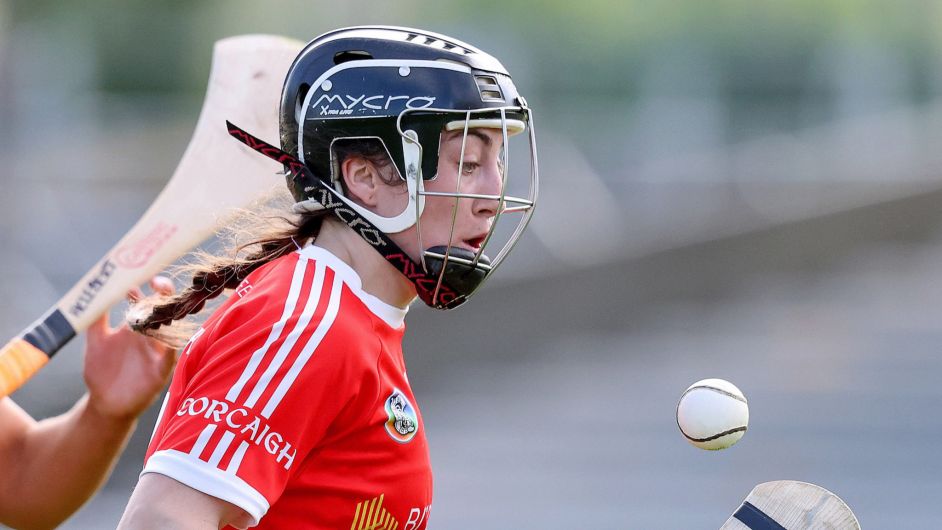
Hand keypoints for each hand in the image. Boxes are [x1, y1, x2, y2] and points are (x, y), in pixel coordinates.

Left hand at [83, 277, 176, 421]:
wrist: (105, 403)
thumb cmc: (102, 371)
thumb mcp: (96, 342)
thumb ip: (96, 320)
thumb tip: (94, 295)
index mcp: (134, 326)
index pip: (143, 300)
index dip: (142, 287)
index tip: (134, 278)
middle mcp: (149, 335)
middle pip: (162, 309)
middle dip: (163, 295)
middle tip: (158, 283)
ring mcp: (156, 351)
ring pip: (169, 328)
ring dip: (168, 317)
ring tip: (161, 307)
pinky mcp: (160, 371)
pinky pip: (170, 357)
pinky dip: (172, 348)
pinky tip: (169, 341)